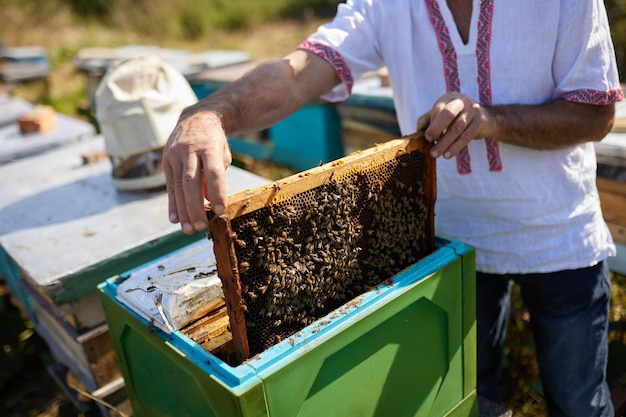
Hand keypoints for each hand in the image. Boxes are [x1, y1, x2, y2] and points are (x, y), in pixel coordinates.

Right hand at [163, 108, 231, 234]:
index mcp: (208, 147)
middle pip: (191, 182)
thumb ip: (216, 176)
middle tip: (200, 227)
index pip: (213, 172)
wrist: (196, 118)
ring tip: (189, 229)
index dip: (217, 192)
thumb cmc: (214, 142)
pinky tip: (175, 219)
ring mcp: (175, 155)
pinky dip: (172, 204)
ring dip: (183, 210)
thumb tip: (209, 201)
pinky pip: (169, 186)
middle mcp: (189, 151)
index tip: (221, 211)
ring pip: (178, 186)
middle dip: (195, 206)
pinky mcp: (166, 161)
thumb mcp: (222, 155)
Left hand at [416, 92, 489, 157]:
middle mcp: (461, 101)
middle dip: (437, 129)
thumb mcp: (442, 115)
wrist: (486, 119)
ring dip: (445, 143)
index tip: (427, 138)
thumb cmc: (458, 118)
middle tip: (430, 143)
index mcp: (449, 98)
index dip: (432, 124)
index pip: (438, 109)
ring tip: (436, 154)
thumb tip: (418, 130)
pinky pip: (467, 136)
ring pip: (457, 127)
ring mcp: (473, 110)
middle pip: (448, 114)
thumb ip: (428, 120)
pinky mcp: (481, 121)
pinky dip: (456, 147)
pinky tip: (448, 155)